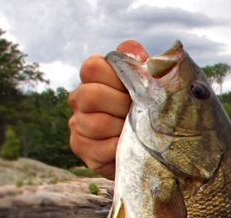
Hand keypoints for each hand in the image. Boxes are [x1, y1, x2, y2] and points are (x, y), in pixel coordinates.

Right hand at [68, 40, 148, 179]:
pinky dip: (120, 147)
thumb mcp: (151, 84)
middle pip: (91, 95)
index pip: (92, 67)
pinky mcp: (81, 148)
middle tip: (140, 113)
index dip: (117, 78)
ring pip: (96, 124)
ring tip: (138, 131)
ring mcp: (77, 123)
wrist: (153, 145)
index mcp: (93, 77)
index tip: (135, 89)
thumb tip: (136, 55)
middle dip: (122, 105)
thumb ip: (142, 65)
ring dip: (124, 129)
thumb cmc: (150, 109)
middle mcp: (79, 98)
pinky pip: (100, 148)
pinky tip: (131, 146)